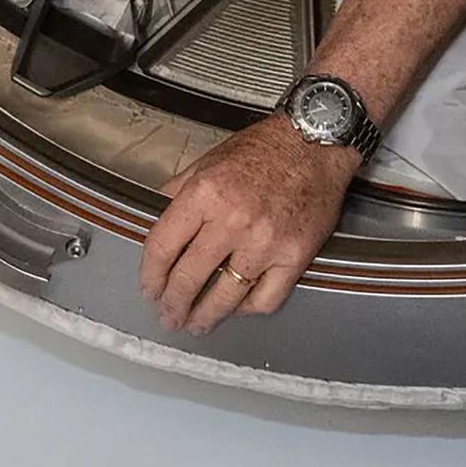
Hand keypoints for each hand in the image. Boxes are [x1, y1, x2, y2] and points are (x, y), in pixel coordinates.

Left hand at [140, 114, 359, 333]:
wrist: (316, 143)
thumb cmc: (264, 150)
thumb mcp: (208, 161)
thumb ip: (178, 192)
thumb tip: (156, 221)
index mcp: (205, 194)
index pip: (162, 247)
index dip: (150, 275)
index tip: (149, 288)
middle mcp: (233, 221)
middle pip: (189, 277)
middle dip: (173, 303)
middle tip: (168, 316)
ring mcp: (265, 242)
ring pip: (226, 296)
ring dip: (206, 316)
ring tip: (196, 324)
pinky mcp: (295, 256)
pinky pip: (266, 298)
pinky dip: (247, 309)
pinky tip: (236, 309)